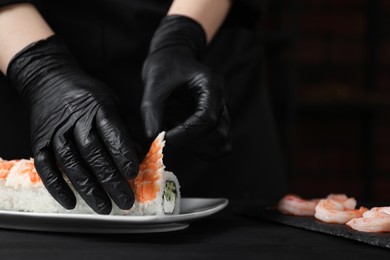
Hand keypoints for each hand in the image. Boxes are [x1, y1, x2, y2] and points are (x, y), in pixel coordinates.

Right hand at [7, 36, 138, 213]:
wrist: (49, 79)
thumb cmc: (86, 94)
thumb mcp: (110, 100)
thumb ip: (123, 125)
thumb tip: (139, 152)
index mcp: (98, 107)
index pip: (112, 133)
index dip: (123, 154)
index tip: (134, 173)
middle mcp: (75, 119)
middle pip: (93, 152)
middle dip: (111, 179)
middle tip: (125, 200)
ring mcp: (55, 131)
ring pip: (71, 162)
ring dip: (88, 188)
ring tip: (104, 206)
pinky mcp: (39, 141)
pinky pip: (45, 166)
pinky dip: (57, 186)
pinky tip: (70, 202)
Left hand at [141, 15, 230, 157]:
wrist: (173, 58)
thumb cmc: (165, 65)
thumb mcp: (154, 81)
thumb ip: (151, 109)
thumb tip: (152, 136)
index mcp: (212, 86)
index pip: (208, 119)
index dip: (186, 133)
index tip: (164, 137)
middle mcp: (222, 101)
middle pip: (219, 135)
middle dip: (192, 142)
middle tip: (169, 136)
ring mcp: (222, 113)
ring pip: (221, 144)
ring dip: (198, 148)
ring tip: (177, 135)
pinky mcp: (217, 122)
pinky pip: (217, 146)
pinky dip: (200, 149)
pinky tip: (183, 137)